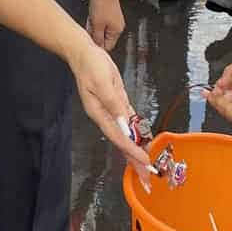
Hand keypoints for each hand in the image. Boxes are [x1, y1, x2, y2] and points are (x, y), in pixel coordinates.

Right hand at [70, 42, 149, 176]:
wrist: (84, 53)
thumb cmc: (91, 65)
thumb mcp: (103, 82)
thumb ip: (114, 104)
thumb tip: (124, 124)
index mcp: (99, 114)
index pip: (119, 138)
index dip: (132, 151)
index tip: (145, 162)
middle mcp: (105, 117)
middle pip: (122, 143)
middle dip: (134, 161)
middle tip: (147, 178)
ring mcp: (111, 111)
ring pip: (126, 135)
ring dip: (136, 151)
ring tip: (146, 167)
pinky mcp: (117, 103)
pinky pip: (128, 123)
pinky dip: (136, 134)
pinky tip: (143, 143)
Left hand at [86, 0, 124, 50]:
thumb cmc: (102, 3)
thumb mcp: (96, 24)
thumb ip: (97, 38)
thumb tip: (97, 47)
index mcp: (117, 30)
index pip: (108, 46)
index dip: (98, 45)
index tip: (90, 42)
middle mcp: (117, 26)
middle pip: (104, 38)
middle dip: (95, 34)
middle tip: (89, 27)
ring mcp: (114, 20)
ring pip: (101, 29)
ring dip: (94, 27)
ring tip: (91, 19)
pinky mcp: (109, 14)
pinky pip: (101, 22)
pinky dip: (95, 21)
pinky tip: (92, 16)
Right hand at [207, 59, 231, 118]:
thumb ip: (228, 73)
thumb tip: (218, 84)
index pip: (219, 89)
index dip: (212, 91)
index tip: (206, 91)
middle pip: (218, 101)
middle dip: (215, 98)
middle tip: (218, 94)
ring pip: (223, 109)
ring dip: (223, 104)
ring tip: (231, 99)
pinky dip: (230, 112)